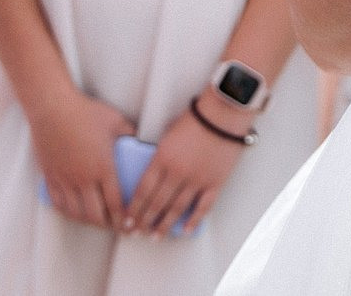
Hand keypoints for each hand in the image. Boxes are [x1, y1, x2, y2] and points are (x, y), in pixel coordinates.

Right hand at [28, 90, 136, 229]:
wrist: (52, 107)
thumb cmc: (86, 112)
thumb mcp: (115, 121)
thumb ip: (130, 133)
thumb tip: (142, 140)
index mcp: (103, 168)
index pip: (116, 204)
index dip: (123, 219)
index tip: (129, 225)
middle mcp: (84, 179)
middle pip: (96, 215)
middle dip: (108, 225)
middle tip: (115, 227)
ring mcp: (65, 179)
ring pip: (76, 213)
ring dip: (88, 221)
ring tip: (97, 221)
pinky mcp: (50, 176)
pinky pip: (58, 203)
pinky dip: (68, 212)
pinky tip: (75, 211)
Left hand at [125, 108, 244, 237]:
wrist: (223, 114)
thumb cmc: (195, 119)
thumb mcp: (167, 134)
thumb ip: (159, 156)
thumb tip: (151, 174)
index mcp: (162, 159)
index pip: (143, 190)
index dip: (134, 208)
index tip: (127, 220)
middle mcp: (177, 173)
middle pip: (157, 203)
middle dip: (145, 220)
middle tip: (137, 233)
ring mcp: (196, 180)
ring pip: (177, 208)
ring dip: (165, 225)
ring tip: (156, 236)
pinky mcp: (215, 183)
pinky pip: (203, 207)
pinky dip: (194, 221)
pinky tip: (186, 231)